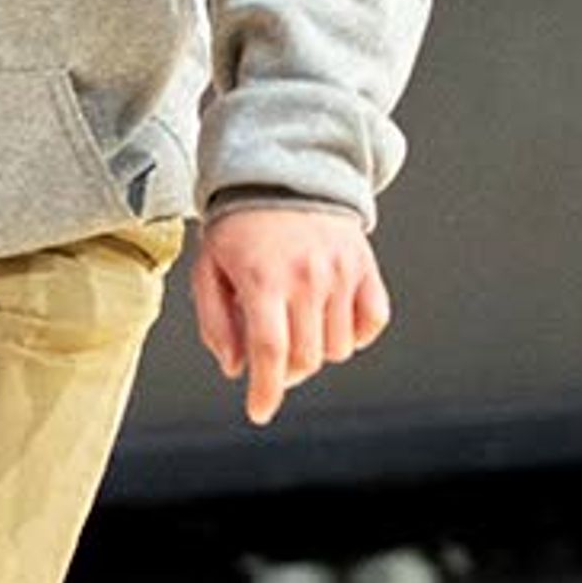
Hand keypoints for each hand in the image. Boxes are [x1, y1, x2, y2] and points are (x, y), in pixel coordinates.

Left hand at [190, 205, 389, 426]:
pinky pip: (373, 322)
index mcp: (263, 278)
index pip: (270, 352)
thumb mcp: (208, 269)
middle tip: (271, 359)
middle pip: (306, 358)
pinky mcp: (365, 266)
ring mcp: (341, 272)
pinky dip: (356, 333)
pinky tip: (332, 320)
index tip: (260, 410)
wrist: (282, 172)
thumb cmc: (239, 225)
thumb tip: (236, 368)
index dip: (265, 391)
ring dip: (317, 351)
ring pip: (339, 348)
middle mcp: (307, 277)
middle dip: (285, 372)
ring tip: (297, 325)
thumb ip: (216, 323)